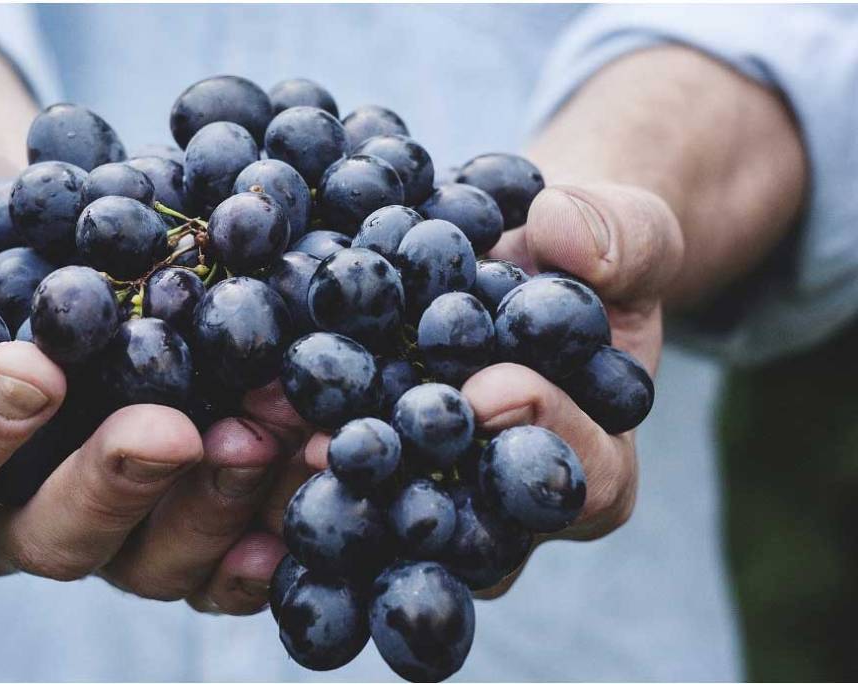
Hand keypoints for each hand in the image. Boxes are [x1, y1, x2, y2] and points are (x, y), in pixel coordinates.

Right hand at [0, 139, 312, 614]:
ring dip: (214, 504)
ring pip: (149, 558)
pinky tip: (315, 476)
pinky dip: (272, 526)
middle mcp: (9, 508)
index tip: (32, 369)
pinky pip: (224, 554)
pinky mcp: (180, 513)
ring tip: (272, 431)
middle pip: (50, 536)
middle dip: (115, 484)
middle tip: (173, 428)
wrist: (45, 225)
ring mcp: (105, 520)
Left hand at [278, 182, 683, 598]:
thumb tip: (566, 234)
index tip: (494, 388)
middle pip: (467, 527)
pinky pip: (324, 486)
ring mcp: (428, 502)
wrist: (512, 261)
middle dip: (409, 483)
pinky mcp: (363, 478)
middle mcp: (506, 511)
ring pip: (382, 524)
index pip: (583, 477)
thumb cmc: (583, 257)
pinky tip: (231, 425)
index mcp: (593, 465)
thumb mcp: (626, 233)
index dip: (544, 434)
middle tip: (349, 445)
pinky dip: (276, 459)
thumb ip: (619, 237)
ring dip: (324, 486)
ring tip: (270, 437)